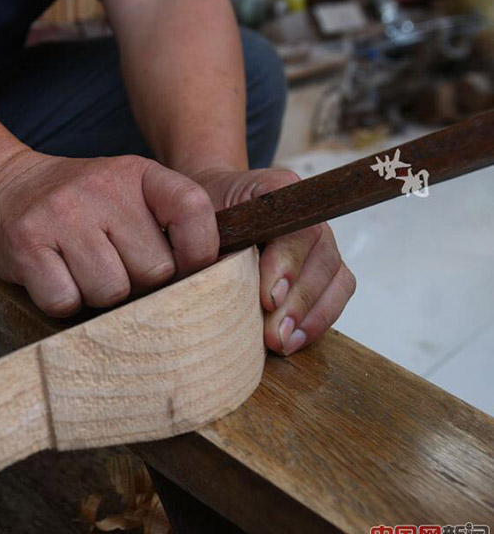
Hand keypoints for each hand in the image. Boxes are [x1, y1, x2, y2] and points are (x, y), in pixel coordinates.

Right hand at [0, 150, 218, 316]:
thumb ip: (169, 225)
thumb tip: (213, 285)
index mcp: (137, 173)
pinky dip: (63, 301)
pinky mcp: (27, 244)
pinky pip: (65, 301)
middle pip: (154, 271)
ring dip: (98, 296)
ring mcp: (61, 214)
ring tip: (82, 271)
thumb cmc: (80, 207)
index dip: (199, 253)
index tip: (184, 270)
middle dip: (139, 283)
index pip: (194, 211)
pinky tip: (55, 277)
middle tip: (114, 268)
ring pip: (111, 292)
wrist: (2, 188)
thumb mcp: (127, 194)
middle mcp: (101, 188)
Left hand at [193, 168, 355, 354]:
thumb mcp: (196, 215)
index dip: (287, 265)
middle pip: (321, 258)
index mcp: (279, 190)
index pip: (296, 229)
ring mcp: (322, 241)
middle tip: (275, 334)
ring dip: (310, 316)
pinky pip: (338, 292)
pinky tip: (295, 340)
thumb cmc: (203, 211)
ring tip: (284, 343)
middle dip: (298, 302)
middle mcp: (309, 214)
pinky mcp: (326, 267)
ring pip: (335, 279)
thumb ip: (205, 237)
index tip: (269, 298)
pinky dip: (319, 319)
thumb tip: (211, 275)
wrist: (211, 206)